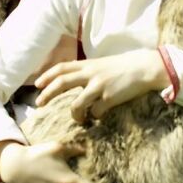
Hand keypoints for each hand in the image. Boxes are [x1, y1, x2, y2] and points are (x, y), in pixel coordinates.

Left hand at [35, 50, 164, 122]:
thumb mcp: (103, 64)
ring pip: (76, 105)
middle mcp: (91, 73)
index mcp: (88, 64)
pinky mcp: (109, 98)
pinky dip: (95, 117)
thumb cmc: (125, 66)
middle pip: (61, 83)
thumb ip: (89, 70)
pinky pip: (95, 113)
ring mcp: (99, 86)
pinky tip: (100, 116)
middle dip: (47, 94)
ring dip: (74, 115)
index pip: (62, 68)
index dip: (47, 75)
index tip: (37, 84)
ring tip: (78, 119)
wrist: (145, 67)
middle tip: (39, 104)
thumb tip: (76, 79)